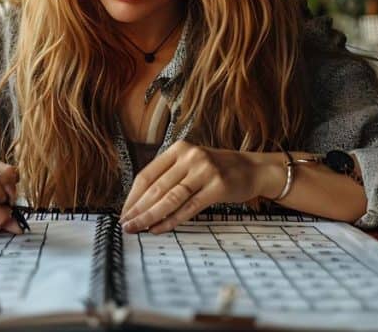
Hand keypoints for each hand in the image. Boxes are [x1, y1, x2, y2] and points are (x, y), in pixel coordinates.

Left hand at [119, 140, 276, 233]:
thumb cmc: (217, 170)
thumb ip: (169, 177)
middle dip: (138, 209)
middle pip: (156, 188)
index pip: (147, 175)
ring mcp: (204, 170)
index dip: (132, 196)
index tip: (124, 212)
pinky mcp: (217, 186)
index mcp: (178, 149)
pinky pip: (188, 208)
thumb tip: (140, 204)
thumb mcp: (191, 164)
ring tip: (137, 229)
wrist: (253, 169)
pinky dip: (171, 220)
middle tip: (125, 225)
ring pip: (170, 198)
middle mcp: (190, 157)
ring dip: (150, 216)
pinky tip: (159, 229)